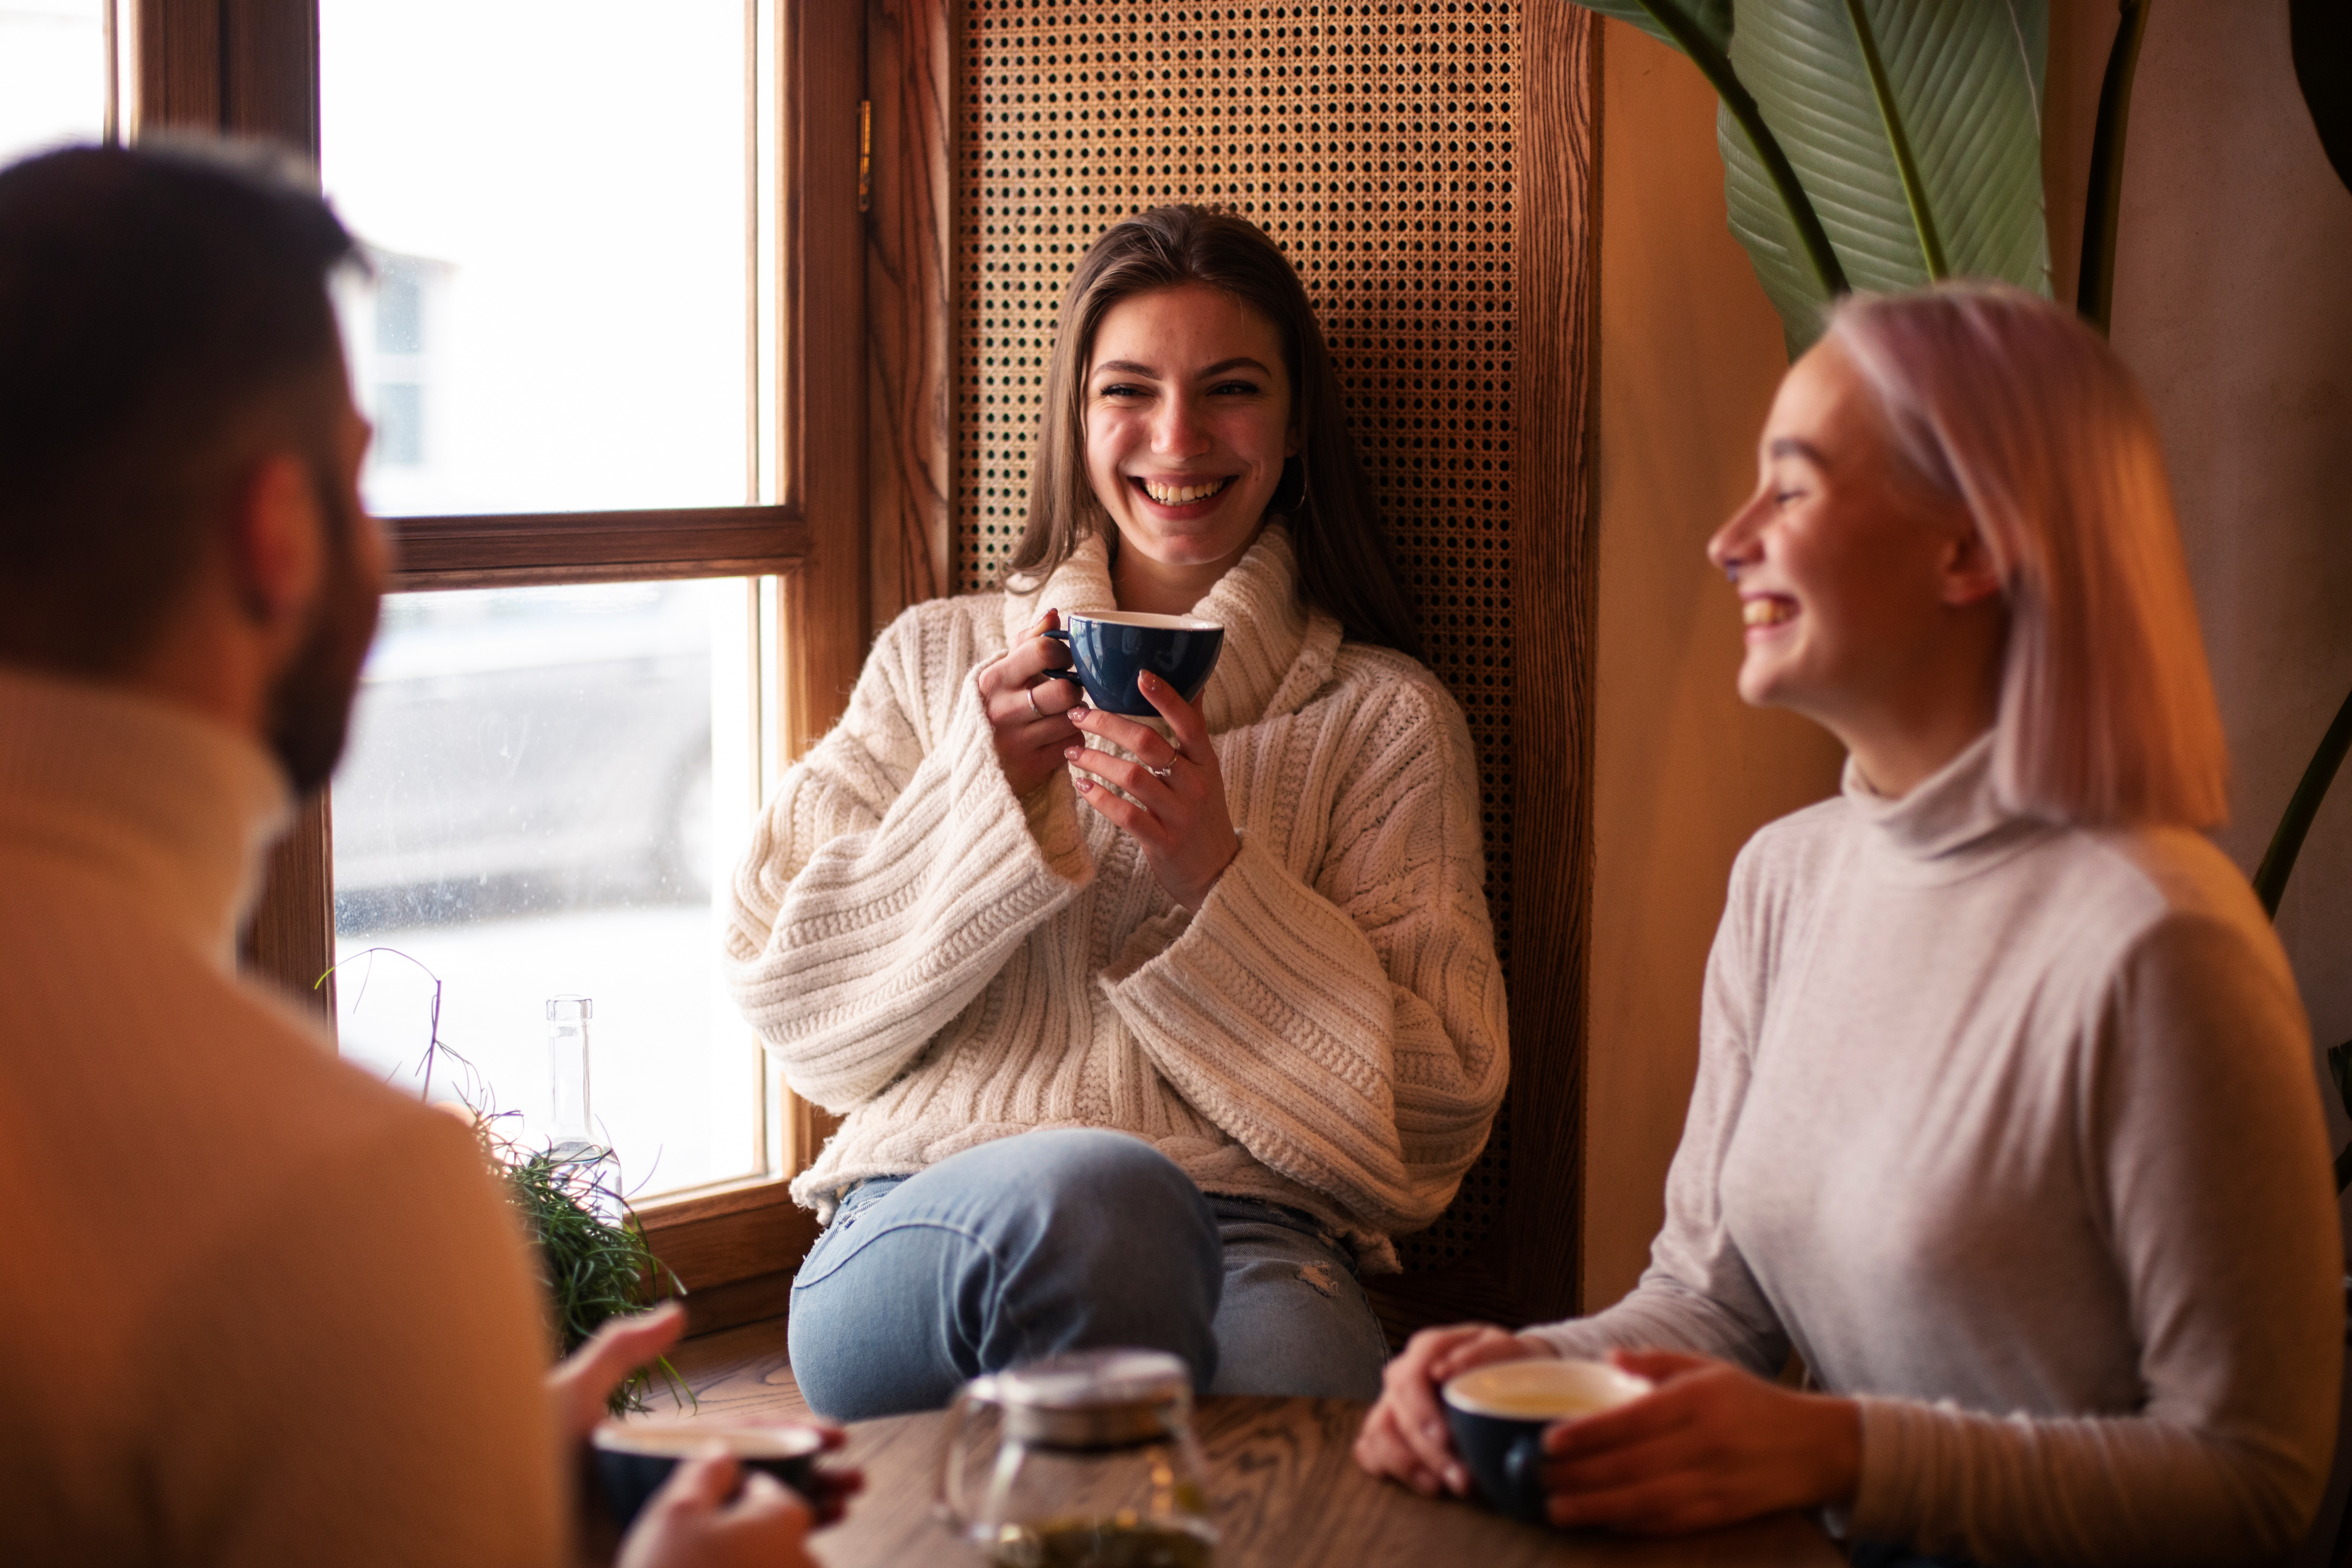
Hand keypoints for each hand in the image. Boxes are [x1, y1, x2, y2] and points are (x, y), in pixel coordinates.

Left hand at [547, 1302, 862, 1558]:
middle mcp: (669, 1496)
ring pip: (752, 1527)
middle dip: (813, 1481)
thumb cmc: (518, 1461)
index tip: (836, 1437)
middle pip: (759, 1486)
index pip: (742, 1443)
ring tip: (843, 1510)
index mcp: (658, 1458)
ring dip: (802, 1517)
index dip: (793, 1437)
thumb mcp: (569, 1398)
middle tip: (856, 1482)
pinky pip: (727, 1562)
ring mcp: (667, 1535)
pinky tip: (804, 1552)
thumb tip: (678, 1312)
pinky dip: (770, 1557)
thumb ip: (620, 1352)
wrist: (482, 1530)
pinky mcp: (659, 1562)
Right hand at [976, 608, 1082, 795]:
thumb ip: (1027, 643)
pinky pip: (1073, 742)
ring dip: (1075, 715)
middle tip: (1066, 693)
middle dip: (1074, 690)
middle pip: (1065, 690)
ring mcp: (1018, 741)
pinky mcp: (1033, 766)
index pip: (1043, 650)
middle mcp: (1003, 710)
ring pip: (1074, 718)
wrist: (973, 765)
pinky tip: (1057, 735)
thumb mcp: (1000, 674)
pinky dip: (1072, 737)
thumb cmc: (993, 708)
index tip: (1062, 662)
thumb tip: (1053, 614)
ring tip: (1060, 714)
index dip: (1063, 653)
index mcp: (993, 680)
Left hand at [1064, 670, 1238, 909]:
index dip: (1165, 697)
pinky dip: (1099, 797)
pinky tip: (1081, 785)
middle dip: (1108, 724)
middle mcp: (1194, 784)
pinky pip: (1125, 814)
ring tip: (1072, 751)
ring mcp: (1179, 814)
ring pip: (1132, 777)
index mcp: (1205, 761)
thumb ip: (1193, 729)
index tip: (1139, 674)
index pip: (1189, 721)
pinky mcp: (1162, 841)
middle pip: (1149, 744)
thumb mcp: (1206, 770)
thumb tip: (1194, 679)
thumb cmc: (1204, 813)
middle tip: (1078, 714)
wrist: (1218, 873)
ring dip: (1096, 760)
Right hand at [1353, 1323, 1553, 1496]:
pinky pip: (1370, 1447)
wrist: (1504, 1372)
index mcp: (1428, 1349)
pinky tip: (1424, 1481)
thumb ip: (1483, 1354)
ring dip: (1407, 1465)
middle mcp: (1402, 1372)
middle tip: (1459, 1478)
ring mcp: (1391, 1400)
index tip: (1445, 1440)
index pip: (1409, 1379)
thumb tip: (1446, 1370)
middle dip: (1426, 1451)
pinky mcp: (1387, 1426)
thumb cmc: (1504, 1364)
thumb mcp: (1507, 1349)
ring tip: (1439, 1486)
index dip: (1422, 1412)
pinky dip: (1389, 1467)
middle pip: (1396, 1411)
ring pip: (1378, 1432)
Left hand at [1537, 1349, 1859, 1532]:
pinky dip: (1634, 1525)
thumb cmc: (1753, 1402)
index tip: (1550, 1442)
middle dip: (1580, 1477)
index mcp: (1698, 1401)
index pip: (1632, 1420)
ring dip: (1597, 1508)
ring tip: (1557, 1509)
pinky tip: (1604, 1523)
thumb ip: (1656, 1362)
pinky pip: (1671, 1522)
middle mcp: (1705, 1443)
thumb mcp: (1708, 1367)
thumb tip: (1609, 1357)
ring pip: (1646, 1501)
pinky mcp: (1724, 1513)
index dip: (1588, 1434)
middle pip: (1631, 1466)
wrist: (1818, 1447)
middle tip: (1538, 1480)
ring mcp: (1715, 1483)